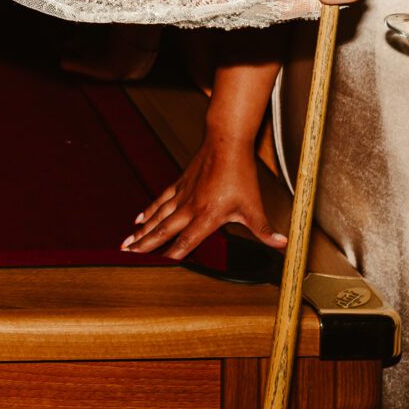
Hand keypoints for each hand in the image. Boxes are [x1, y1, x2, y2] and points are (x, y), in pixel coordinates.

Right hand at [124, 140, 280, 257]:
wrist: (226, 141)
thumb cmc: (240, 173)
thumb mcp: (254, 206)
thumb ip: (265, 230)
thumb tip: (282, 245)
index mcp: (207, 216)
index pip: (186, 241)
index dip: (171, 255)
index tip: (155, 267)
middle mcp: (190, 208)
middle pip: (163, 231)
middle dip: (145, 245)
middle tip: (126, 255)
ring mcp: (182, 195)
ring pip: (157, 217)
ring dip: (141, 231)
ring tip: (126, 242)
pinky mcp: (180, 184)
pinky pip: (161, 201)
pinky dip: (149, 210)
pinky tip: (139, 218)